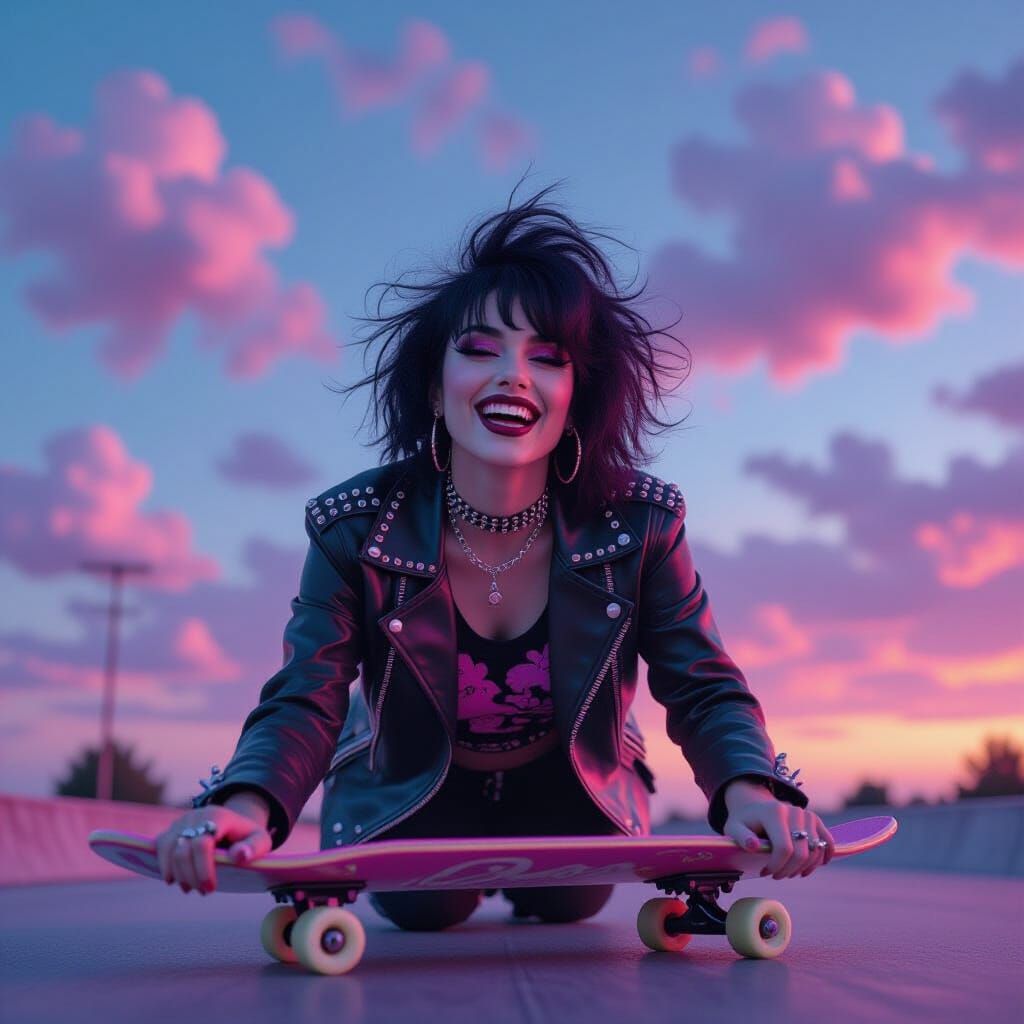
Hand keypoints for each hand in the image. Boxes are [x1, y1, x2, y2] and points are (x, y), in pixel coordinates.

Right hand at [155, 798, 272, 895]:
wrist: (233, 825)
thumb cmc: (247, 838)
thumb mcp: (260, 841)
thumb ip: (253, 848)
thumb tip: (239, 856)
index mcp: (218, 816)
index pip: (202, 844)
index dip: (203, 869)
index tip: (210, 889)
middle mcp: (196, 816)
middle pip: (183, 850)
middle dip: (191, 876)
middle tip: (204, 892)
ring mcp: (181, 822)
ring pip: (168, 849)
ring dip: (177, 874)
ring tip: (190, 888)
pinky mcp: (171, 830)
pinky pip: (160, 848)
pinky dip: (165, 866)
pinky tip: (175, 880)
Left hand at [722, 779, 834, 878]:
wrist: (754, 806)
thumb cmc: (744, 822)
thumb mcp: (734, 828)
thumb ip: (740, 837)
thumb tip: (753, 846)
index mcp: (774, 813)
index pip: (784, 848)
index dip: (777, 866)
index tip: (765, 873)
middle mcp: (794, 811)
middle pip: (802, 853)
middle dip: (789, 870)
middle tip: (777, 876)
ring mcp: (807, 815)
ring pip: (815, 851)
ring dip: (805, 868)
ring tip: (789, 871)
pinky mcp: (815, 820)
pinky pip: (827, 842)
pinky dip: (824, 857)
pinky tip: (813, 866)